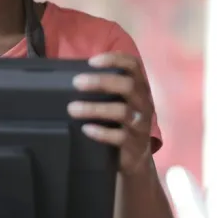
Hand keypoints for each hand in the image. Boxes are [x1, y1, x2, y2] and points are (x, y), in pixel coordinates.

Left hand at [67, 52, 154, 178]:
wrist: (137, 157)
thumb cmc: (121, 122)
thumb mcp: (119, 102)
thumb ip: (105, 89)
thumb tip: (73, 76)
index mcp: (140, 87)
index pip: (133, 65)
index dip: (115, 59)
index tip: (92, 61)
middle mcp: (144, 103)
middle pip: (128, 86)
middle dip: (101, 81)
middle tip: (77, 83)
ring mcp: (141, 124)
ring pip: (122, 112)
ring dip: (95, 108)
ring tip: (72, 109)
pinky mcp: (134, 144)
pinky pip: (120, 136)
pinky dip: (101, 132)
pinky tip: (85, 129)